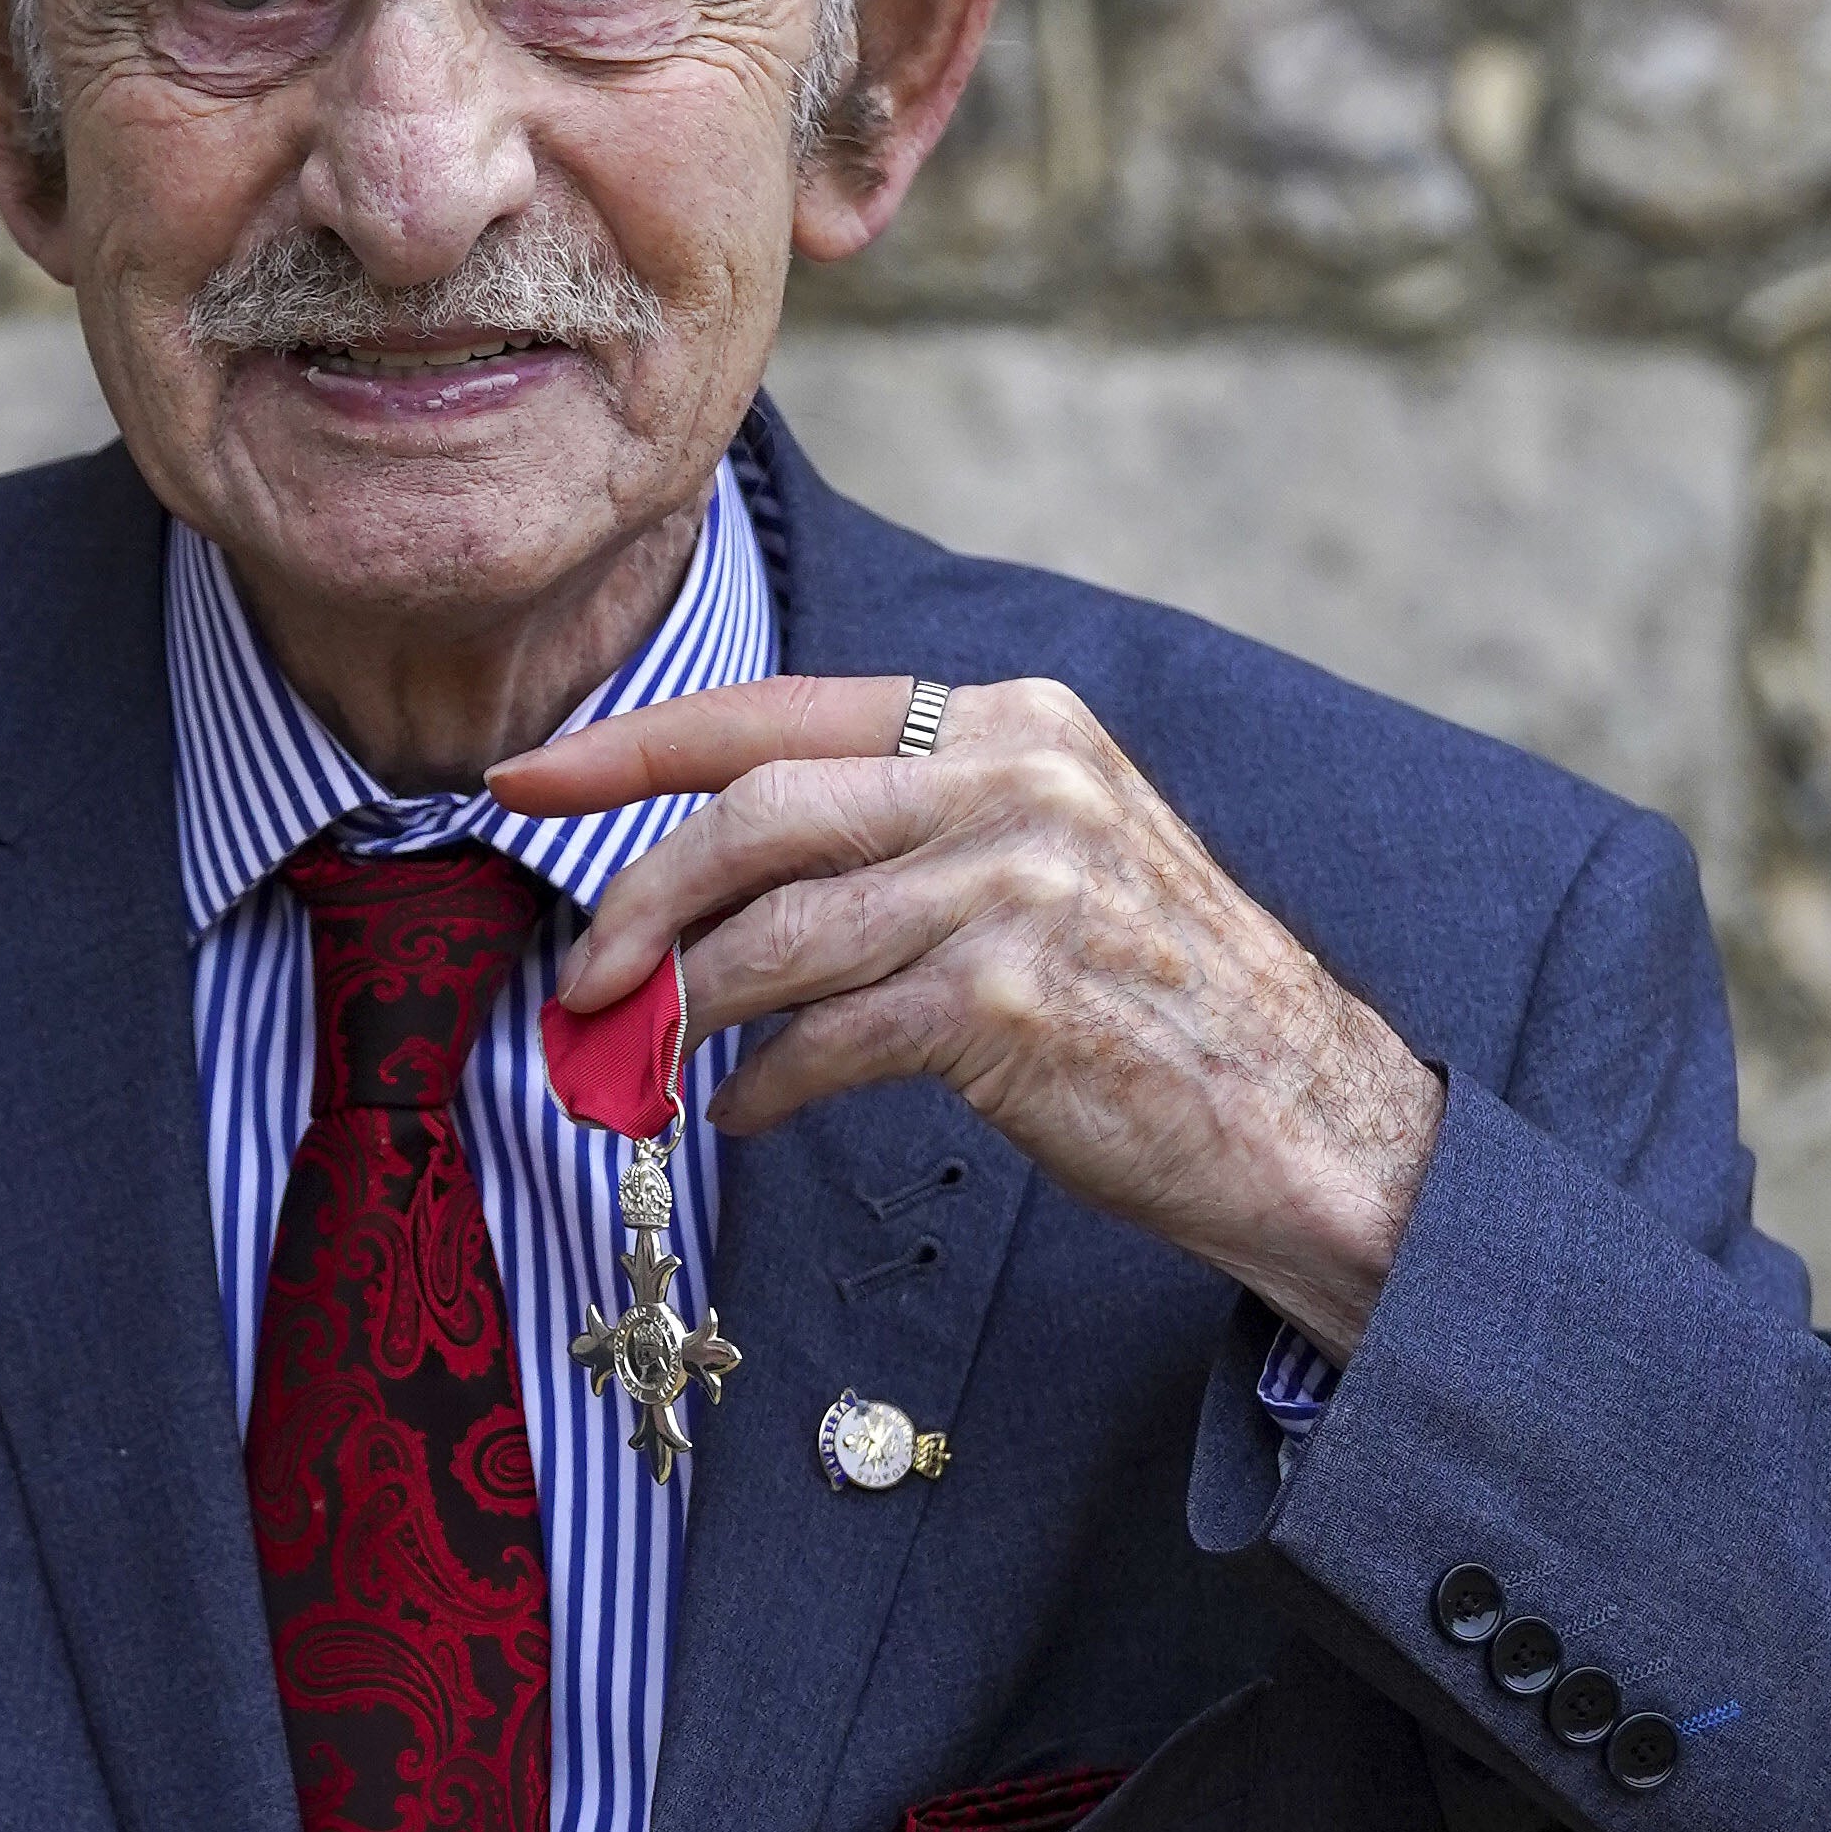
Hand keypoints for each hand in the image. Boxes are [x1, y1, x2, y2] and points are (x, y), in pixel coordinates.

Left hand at [490, 676, 1443, 1359]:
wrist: (1307, 1119)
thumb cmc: (1155, 999)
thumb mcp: (1047, 856)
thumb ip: (908, 828)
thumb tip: (718, 871)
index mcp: (1014, 721)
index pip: (779, 712)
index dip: (633, 747)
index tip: (523, 778)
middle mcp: (1016, 780)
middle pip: (754, 813)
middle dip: (636, 895)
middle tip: (576, 976)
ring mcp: (1017, 888)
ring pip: (776, 933)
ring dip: (682, 1006)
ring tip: (641, 1058)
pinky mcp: (1010, 1005)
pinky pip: (827, 1040)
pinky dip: (763, 1083)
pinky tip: (744, 1111)